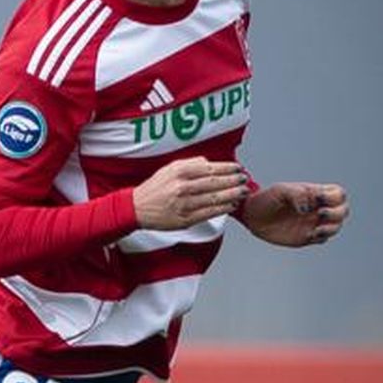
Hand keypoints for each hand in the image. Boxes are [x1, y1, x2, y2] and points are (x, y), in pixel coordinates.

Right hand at [131, 156, 250, 231]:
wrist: (137, 208)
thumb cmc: (155, 188)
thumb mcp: (169, 169)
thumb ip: (190, 164)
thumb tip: (210, 163)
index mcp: (179, 172)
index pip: (210, 168)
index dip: (228, 168)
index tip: (238, 168)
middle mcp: (182, 187)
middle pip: (215, 183)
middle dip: (234, 181)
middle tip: (245, 179)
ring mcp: (184, 204)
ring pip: (215, 198)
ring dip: (233, 195)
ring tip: (243, 192)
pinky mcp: (185, 219)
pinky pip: (209, 213)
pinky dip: (223, 209)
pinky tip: (232, 205)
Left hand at [240, 182, 349, 247]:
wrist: (252, 216)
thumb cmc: (267, 199)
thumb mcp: (281, 190)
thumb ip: (297, 194)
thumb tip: (309, 208)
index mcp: (315, 194)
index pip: (338, 194)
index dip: (334, 197)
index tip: (318, 198)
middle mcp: (317, 209)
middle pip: (343, 210)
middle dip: (337, 213)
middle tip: (320, 214)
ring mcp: (313, 223)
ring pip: (336, 227)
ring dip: (332, 228)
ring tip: (317, 229)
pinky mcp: (306, 237)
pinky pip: (322, 239)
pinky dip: (321, 237)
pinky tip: (309, 235)